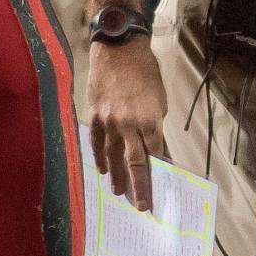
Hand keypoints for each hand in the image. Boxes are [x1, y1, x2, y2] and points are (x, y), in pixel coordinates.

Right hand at [86, 38, 166, 212]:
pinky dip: (100, 159)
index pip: (156, 155)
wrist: (118, 48)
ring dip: (118, 177)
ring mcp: (109, 121)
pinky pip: (96, 143)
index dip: (159, 174)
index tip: (161, 190)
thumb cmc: (145, 70)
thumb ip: (157, 126)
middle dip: (140, 186)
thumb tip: (158, 150)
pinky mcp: (94, 116)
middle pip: (135, 162)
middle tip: (142, 206)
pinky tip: (104, 171)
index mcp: (150, 119)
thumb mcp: (160, 98)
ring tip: (120, 194)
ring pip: (113, 157)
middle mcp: (129, 124)